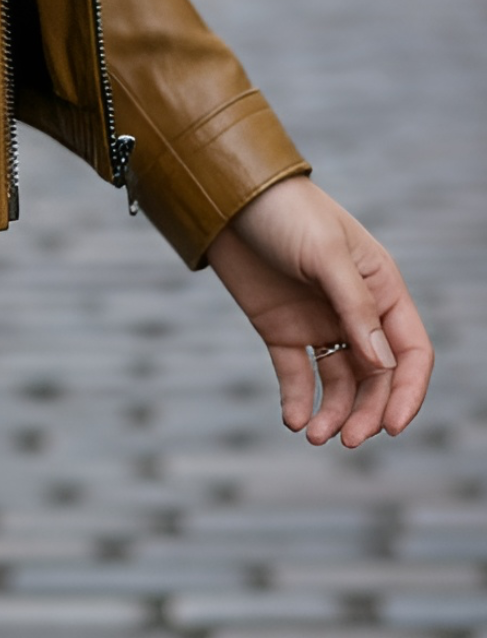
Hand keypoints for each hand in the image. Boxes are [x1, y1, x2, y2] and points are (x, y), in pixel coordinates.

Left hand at [206, 176, 432, 448]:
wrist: (227, 197)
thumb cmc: (286, 211)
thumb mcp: (325, 253)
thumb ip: (354, 307)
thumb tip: (384, 364)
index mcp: (381, 288)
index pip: (410, 351)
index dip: (408, 392)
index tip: (391, 426)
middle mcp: (355, 312)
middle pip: (376, 378)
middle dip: (366, 412)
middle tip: (347, 440)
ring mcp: (318, 323)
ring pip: (338, 384)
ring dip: (333, 413)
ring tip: (315, 436)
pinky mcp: (281, 330)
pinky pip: (296, 375)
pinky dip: (298, 401)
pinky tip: (294, 420)